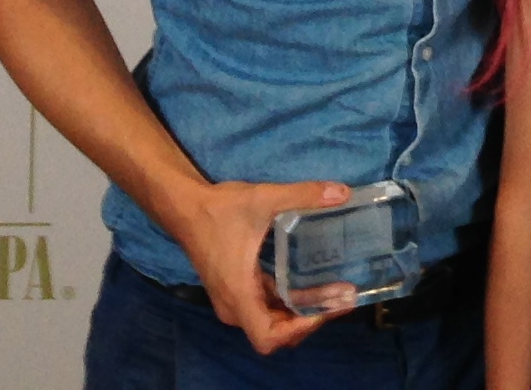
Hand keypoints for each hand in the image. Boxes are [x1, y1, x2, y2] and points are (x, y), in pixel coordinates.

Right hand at [170, 179, 355, 352]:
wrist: (187, 208)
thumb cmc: (220, 209)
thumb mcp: (264, 198)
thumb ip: (304, 195)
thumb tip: (344, 192)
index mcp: (239, 295)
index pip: (268, 337)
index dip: (299, 330)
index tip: (327, 308)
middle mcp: (234, 306)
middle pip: (275, 333)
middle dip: (310, 319)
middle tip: (342, 299)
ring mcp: (234, 300)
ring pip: (272, 320)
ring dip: (302, 311)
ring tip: (337, 292)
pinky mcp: (237, 290)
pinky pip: (266, 306)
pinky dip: (290, 300)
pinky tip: (313, 283)